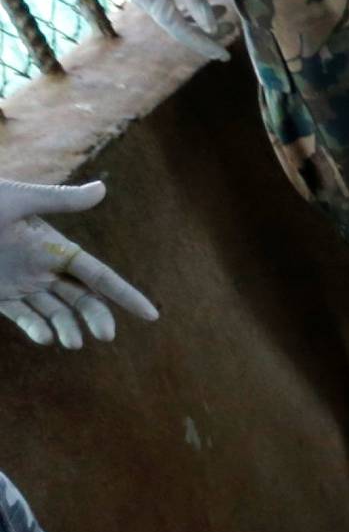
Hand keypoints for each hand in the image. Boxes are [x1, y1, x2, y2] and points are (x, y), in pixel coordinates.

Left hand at [0, 178, 157, 348]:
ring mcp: (20, 284)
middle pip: (81, 298)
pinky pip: (24, 319)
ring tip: (70, 341)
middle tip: (104, 335)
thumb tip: (102, 190)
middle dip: (97, 316)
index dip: (124, 294)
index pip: (97, 274)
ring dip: (68, 328)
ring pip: (56, 313)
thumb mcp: (16, 201)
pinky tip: (45, 337)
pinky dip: (37, 330)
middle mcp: (41, 266)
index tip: (151, 315)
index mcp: (52, 244)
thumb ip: (58, 201)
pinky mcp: (0, 298)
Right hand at [112, 0, 228, 61]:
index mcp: (152, 3)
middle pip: (180, 28)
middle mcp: (147, 4)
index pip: (182, 32)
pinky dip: (191, 9)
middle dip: (206, 33)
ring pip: (177, 17)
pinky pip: (172, 6)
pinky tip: (208, 6)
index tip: (224, 55)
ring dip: (200, 20)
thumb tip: (212, 29)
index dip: (204, 45)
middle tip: (231, 34)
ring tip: (225, 16)